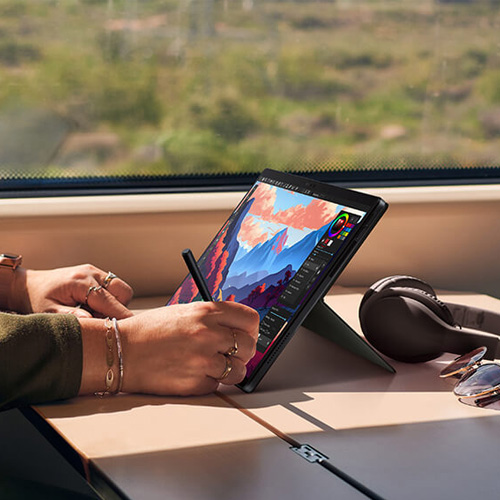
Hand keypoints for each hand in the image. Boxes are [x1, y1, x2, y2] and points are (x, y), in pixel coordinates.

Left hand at [11, 264, 132, 318]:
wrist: (27, 284)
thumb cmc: (36, 300)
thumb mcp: (48, 313)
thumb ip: (71, 316)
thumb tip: (91, 320)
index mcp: (80, 282)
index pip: (109, 300)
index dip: (121, 315)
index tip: (128, 329)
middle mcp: (91, 272)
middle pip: (123, 291)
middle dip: (119, 308)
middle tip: (102, 321)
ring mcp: (94, 271)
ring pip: (120, 288)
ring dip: (114, 303)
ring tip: (94, 314)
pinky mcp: (95, 273)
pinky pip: (112, 286)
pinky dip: (109, 299)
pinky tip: (92, 307)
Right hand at [79, 301, 259, 396]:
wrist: (120, 351)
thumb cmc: (149, 331)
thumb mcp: (184, 312)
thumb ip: (213, 319)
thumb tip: (238, 330)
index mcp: (207, 311)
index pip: (250, 319)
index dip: (251, 330)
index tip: (246, 335)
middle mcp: (208, 333)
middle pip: (248, 346)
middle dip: (242, 352)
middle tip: (230, 354)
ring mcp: (203, 359)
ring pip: (239, 370)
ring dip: (230, 370)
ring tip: (211, 365)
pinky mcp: (195, 383)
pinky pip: (218, 385)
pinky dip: (210, 382)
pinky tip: (194, 373)